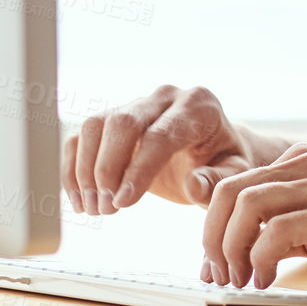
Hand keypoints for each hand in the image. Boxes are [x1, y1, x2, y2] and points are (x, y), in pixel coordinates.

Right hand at [62, 84, 290, 214]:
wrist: (213, 150)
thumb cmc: (224, 162)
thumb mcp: (233, 174)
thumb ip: (217, 180)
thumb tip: (194, 185)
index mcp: (199, 106)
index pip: (161, 134)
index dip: (139, 170)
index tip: (122, 203)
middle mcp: (165, 96)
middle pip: (122, 122)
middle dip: (108, 169)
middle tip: (106, 209)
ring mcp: (137, 103)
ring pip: (95, 125)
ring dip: (86, 170)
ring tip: (94, 209)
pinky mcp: (114, 117)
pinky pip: (82, 135)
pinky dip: (73, 168)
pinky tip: (81, 199)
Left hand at [198, 143, 306, 288]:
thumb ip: (278, 231)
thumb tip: (231, 259)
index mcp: (301, 162)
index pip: (235, 187)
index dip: (214, 229)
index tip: (215, 265)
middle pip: (230, 192)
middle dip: (213, 238)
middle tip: (220, 274)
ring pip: (246, 206)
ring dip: (232, 249)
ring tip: (241, 279)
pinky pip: (275, 231)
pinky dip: (260, 260)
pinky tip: (266, 279)